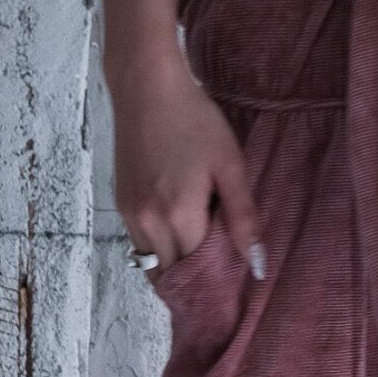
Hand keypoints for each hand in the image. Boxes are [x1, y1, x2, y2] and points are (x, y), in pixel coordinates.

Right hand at [111, 51, 264, 277]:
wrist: (146, 86)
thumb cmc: (193, 119)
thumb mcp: (229, 165)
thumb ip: (243, 217)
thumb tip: (256, 265)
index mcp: (179, 216)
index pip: (198, 272)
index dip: (215, 283)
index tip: (230, 290)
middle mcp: (149, 222)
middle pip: (172, 274)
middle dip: (194, 282)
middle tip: (217, 281)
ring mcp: (130, 214)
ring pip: (152, 264)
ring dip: (174, 267)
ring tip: (199, 260)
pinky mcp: (121, 203)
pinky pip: (140, 243)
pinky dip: (159, 249)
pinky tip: (179, 234)